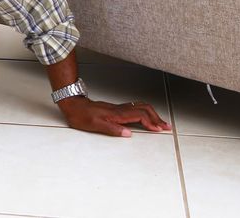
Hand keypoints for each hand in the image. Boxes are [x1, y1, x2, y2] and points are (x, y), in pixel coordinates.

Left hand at [57, 96, 171, 136]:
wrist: (72, 105)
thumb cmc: (81, 116)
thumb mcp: (94, 125)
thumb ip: (112, 129)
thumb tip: (128, 134)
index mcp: (117, 114)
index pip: (139, 116)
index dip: (151, 122)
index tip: (158, 129)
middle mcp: (120, 110)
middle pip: (144, 109)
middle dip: (157, 118)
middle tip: (166, 126)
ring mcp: (118, 108)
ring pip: (140, 107)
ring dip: (152, 114)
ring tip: (160, 122)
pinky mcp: (116, 109)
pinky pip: (135, 108)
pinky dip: (144, 112)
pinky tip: (145, 117)